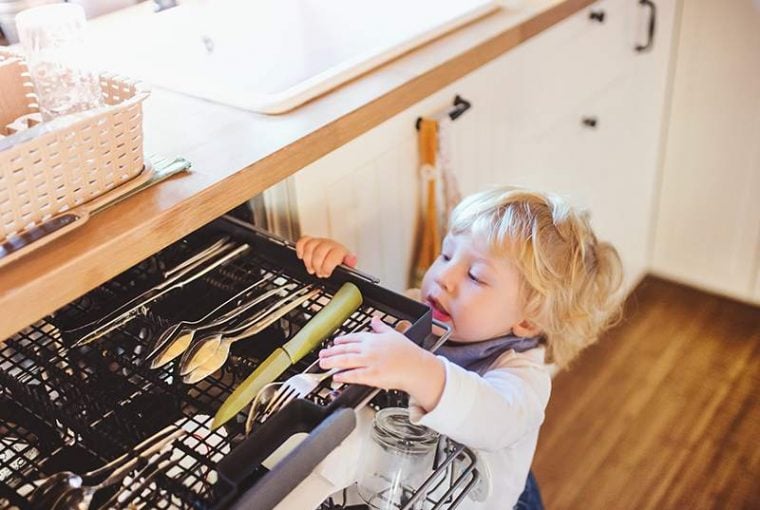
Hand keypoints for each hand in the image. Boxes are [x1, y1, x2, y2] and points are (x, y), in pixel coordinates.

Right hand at [295, 236, 356, 277]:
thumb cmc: (340, 264)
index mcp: (340, 250)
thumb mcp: (346, 267)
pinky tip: (302, 257)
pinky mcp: (310, 241)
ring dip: (308, 261)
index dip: (327, 266)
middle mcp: (329, 244)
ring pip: (309, 246)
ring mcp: (319, 242)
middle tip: (319, 273)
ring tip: (311, 269)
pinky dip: (300, 249)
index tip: (326, 273)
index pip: (333, 255)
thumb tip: (351, 260)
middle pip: (319, 252)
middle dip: (317, 266)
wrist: (336, 257)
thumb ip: (349, 263)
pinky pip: (302, 241)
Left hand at [319, 317, 444, 409]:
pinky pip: (355, 375)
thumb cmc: (408, 352)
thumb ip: (381, 327)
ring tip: (323, 364)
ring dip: (332, 362)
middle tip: (322, 354)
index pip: (353, 338)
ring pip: (346, 361)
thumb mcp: (393, 334)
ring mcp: (370, 362)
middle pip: (345, 349)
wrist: (417, 367)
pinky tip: (336, 377)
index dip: (341, 341)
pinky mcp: (373, 376)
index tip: (333, 343)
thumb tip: (374, 320)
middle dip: (331, 352)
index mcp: (373, 338)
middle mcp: (369, 349)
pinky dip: (344, 376)